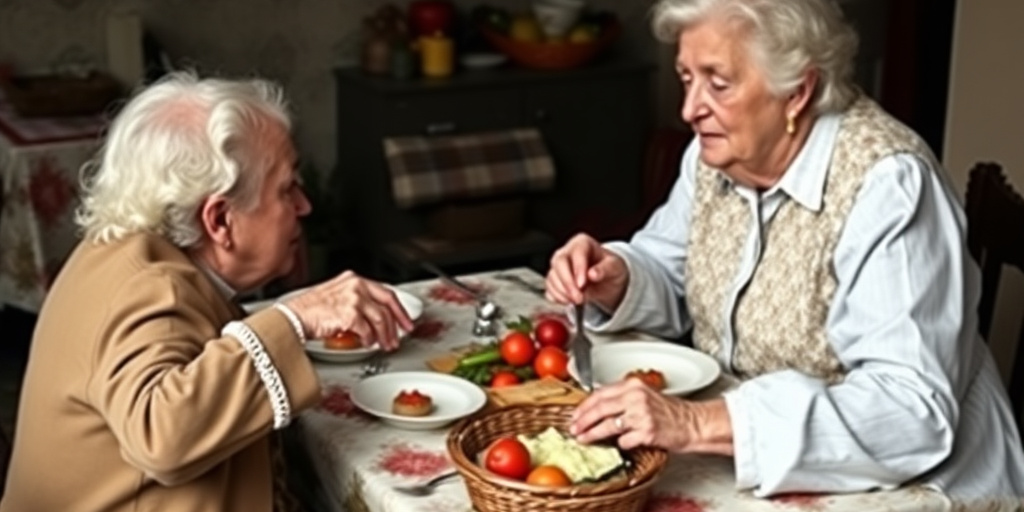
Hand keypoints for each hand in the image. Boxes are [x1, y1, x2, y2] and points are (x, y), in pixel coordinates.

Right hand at [280, 271, 413, 350]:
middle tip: (399, 337)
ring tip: (384, 344)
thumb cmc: (310, 309)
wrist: (293, 316)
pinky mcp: (348, 314)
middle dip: (396, 324)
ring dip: (385, 335)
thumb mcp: (337, 296)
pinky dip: (370, 339)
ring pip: (380, 318)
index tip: (405, 321)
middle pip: (387, 305)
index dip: (399, 310)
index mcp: (354, 279)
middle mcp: (356, 286)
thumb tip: (376, 320)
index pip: (386, 293)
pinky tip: (367, 343)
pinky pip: (367, 329)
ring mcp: (353, 299)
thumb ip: (358, 301)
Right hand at [545, 233, 628, 310]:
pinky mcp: (554, 280)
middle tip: (578, 298)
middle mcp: (567, 252)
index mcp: (582, 243)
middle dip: (567, 283)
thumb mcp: (615, 267)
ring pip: (552, 277)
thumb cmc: (610, 269)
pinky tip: (569, 301)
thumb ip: (606, 268)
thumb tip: (593, 274)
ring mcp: (558, 266)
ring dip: (563, 292)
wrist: (606, 281)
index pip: (576, 253)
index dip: (578, 269)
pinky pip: (549, 288)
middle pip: (559, 263)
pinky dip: (557, 297)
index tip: (582, 285)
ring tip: (577, 301)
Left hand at [569, 379, 733, 454]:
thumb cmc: (671, 412)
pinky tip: (620, 444)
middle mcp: (636, 398)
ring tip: (583, 439)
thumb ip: (622, 398)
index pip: (600, 393)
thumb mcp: (645, 396)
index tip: (575, 415)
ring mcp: (641, 415)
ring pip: (607, 425)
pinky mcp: (647, 433)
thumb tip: (596, 408)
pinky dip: (620, 444)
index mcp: (633, 386)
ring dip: (592, 434)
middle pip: (599, 408)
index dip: (584, 406)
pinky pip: (624, 441)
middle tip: (574, 428)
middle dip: (582, 420)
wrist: (693, 423)